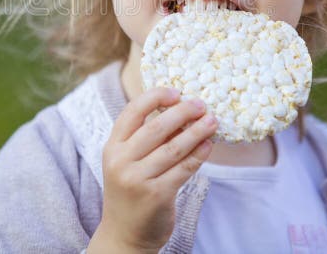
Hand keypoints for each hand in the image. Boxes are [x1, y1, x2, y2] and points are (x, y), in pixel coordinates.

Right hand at [87, 87, 217, 252]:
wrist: (124, 234)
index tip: (176, 92)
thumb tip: (180, 111)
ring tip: (212, 121)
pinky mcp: (157, 195)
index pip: (133, 111)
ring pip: (173, 147)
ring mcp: (138, 179)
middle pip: (156, 127)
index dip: (155, 97)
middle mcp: (121, 161)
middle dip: (183, 112)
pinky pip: (184, 169)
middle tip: (201, 105)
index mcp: (113, 147)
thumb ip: (145, 138)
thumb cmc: (131, 190)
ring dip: (196, 131)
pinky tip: (209, 145)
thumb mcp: (127, 162)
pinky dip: (199, 154)